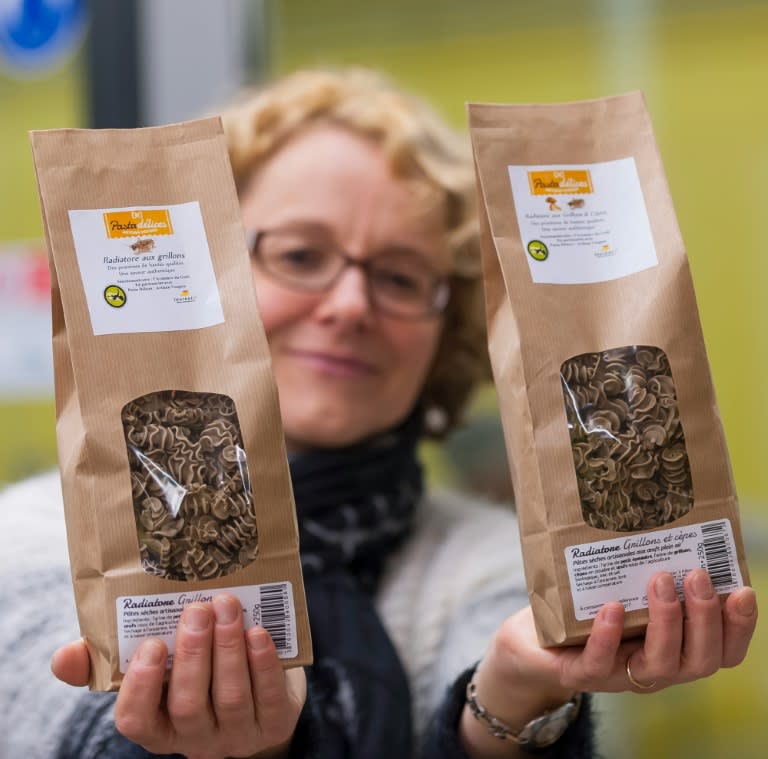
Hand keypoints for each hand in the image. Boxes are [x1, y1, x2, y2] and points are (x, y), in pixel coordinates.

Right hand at [51, 594, 306, 758]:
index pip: (137, 720)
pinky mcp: (273, 722)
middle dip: (194, 653)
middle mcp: (194, 737)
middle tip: (198, 608)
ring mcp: (236, 734)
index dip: (142, 686)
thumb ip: (106, 660)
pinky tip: (258, 632)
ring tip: (228, 605)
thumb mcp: (155, 669)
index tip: (152, 643)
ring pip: (229, 696)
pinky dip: (263, 663)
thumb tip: (65, 656)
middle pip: (188, 703)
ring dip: (229, 647)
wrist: (259, 698)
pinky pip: (269, 697)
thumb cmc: (194, 673)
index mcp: (158, 725)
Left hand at [460, 570, 756, 757]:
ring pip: (659, 666)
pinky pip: (600, 664)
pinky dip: (609, 637)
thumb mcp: (621, 585)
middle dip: (705, 618)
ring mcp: (618, 674)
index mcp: (672, 646)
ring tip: (660, 579)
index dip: (739, 626)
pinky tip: (612, 607)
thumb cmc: (585, 607)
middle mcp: (653, 665)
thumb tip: (667, 508)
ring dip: (666, 622)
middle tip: (697, 575)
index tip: (743, 589)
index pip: (722, 650)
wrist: (532, 640)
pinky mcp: (579, 673)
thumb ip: (645, 564)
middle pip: (699, 660)